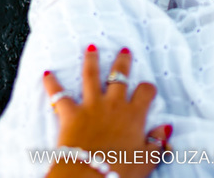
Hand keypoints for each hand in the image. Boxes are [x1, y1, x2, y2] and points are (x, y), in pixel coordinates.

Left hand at [43, 45, 170, 177]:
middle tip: (124, 50)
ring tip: (91, 48)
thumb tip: (166, 129)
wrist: (89, 176)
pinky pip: (59, 95)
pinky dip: (51, 84)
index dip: (147, 88)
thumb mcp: (146, 160)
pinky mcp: (70, 113)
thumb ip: (157, 143)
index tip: (147, 89)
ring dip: (91, 60)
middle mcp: (113, 105)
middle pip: (119, 76)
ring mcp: (91, 106)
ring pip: (91, 76)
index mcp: (134, 115)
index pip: (145, 93)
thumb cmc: (119, 170)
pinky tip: (47, 73)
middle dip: (122, 62)